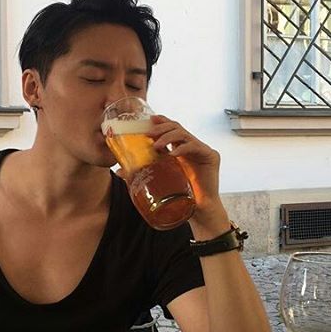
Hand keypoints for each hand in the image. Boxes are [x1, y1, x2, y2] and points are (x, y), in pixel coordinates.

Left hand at [147, 115, 229, 235]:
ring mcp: (202, 150)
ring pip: (185, 134)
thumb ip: (142, 172)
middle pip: (177, 127)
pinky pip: (195, 147)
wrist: (200, 211)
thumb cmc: (181, 196)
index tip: (148, 119)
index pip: (171, 129)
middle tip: (148, 133)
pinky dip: (182, 148)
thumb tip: (119, 171)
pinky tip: (172, 153)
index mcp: (181, 149)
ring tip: (156, 145)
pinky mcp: (211, 156)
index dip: (161, 121)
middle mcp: (192, 146)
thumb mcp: (160, 180)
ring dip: (168, 136)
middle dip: (162, 127)